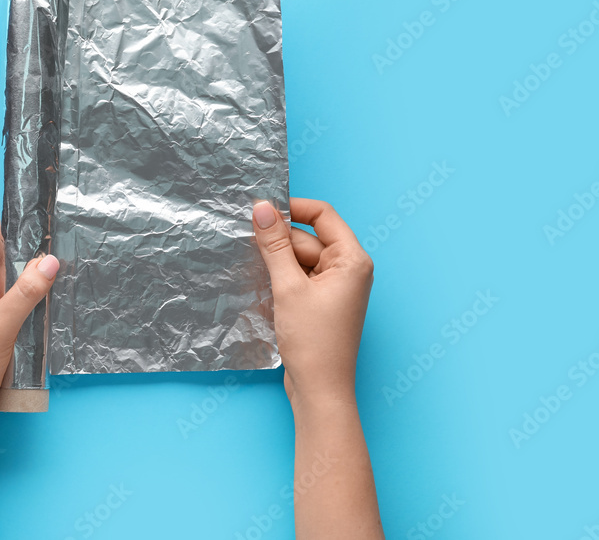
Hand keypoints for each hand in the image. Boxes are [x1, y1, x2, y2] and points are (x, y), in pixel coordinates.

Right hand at [252, 198, 373, 408]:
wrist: (319, 390)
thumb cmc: (314, 342)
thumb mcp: (288, 287)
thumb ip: (274, 245)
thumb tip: (262, 209)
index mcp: (352, 259)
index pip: (322, 215)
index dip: (292, 208)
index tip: (261, 210)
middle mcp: (348, 269)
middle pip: (307, 238)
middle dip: (278, 241)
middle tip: (246, 244)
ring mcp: (335, 287)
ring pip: (299, 259)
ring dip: (276, 262)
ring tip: (252, 269)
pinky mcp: (321, 302)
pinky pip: (299, 277)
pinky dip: (280, 279)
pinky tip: (261, 286)